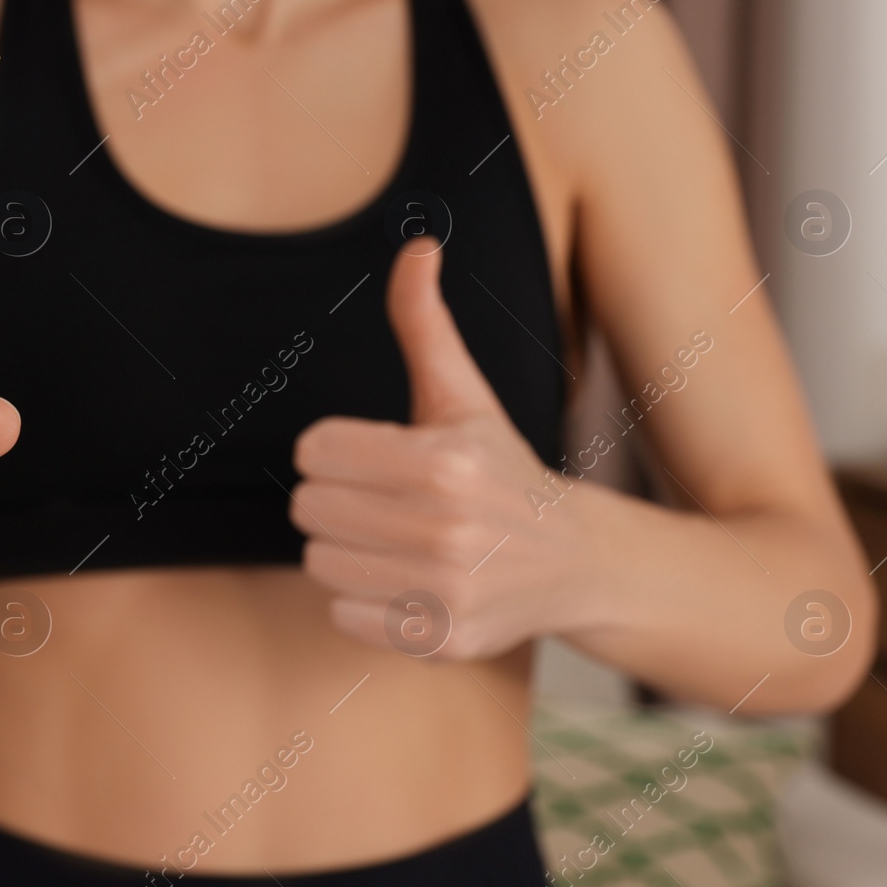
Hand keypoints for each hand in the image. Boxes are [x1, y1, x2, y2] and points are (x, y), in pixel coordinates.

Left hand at [290, 242, 592, 658]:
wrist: (576, 562)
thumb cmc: (501, 469)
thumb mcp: (464, 395)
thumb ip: (424, 323)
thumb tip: (418, 246)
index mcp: (442, 459)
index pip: (314, 450)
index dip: (335, 452)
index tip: (372, 459)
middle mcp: (445, 526)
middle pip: (310, 508)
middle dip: (338, 501)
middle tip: (384, 504)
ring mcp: (445, 589)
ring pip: (319, 562)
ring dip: (347, 552)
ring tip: (394, 543)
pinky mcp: (441, 639)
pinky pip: (343, 616)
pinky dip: (364, 602)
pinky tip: (406, 583)